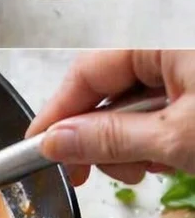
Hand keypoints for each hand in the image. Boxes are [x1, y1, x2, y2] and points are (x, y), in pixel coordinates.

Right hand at [28, 52, 194, 187]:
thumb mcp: (175, 137)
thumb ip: (113, 138)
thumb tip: (54, 141)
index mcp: (158, 42)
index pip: (87, 72)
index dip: (59, 112)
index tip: (37, 147)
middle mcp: (167, 50)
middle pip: (108, 92)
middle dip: (103, 138)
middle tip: (91, 175)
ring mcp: (185, 73)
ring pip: (133, 109)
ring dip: (134, 146)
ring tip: (155, 168)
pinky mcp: (194, 95)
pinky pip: (159, 115)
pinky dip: (156, 141)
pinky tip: (171, 161)